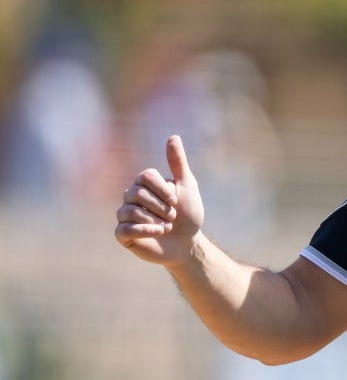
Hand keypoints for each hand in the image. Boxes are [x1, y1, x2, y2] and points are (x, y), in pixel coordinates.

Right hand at [115, 135, 204, 266]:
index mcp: (144, 184)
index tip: (176, 200)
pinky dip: (145, 230)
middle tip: (173, 216)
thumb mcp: (187, 186)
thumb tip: (173, 136)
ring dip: (155, 220)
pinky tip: (159, 232)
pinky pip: (124, 229)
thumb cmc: (188, 214)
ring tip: (168, 226)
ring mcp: (125, 215)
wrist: (188, 243)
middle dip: (161, 207)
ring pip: (129, 211)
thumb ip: (178, 163)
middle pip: (137, 194)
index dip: (163, 190)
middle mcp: (131, 197)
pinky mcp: (123, 234)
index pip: (145, 176)